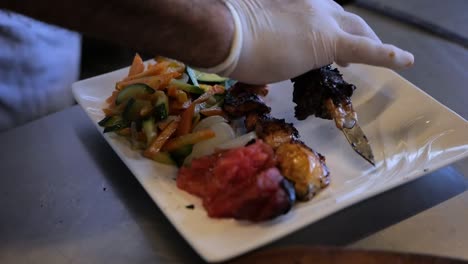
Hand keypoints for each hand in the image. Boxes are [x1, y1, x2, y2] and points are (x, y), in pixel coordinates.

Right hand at [206, 0, 413, 83]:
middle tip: (358, 52)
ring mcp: (322, 21)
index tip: (333, 42)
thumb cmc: (232, 34)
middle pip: (345, 18)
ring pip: (356, 30)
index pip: (322, 13)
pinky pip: (365, 49)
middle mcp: (312, 6)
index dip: (330, 25)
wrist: (228, 32)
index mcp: (295, 3)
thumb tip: (270, 49)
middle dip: (356, 34)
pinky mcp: (330, 42)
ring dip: (369, 44)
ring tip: (385, 57)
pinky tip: (405, 61)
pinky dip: (387, 55)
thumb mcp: (254, 31)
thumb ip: (271, 35)